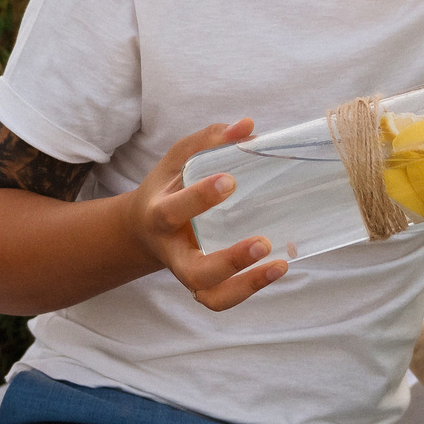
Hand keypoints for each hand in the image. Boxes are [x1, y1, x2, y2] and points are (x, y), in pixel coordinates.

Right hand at [130, 119, 288, 310]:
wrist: (144, 229)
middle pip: (193, 271)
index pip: (174, 210)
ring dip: (245, 286)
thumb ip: (209, 141)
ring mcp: (186, 272)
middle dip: (228, 261)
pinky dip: (249, 289)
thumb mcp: (179, 159)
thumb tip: (248, 125)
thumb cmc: (169, 187)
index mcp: (158, 214)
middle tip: (263, 242)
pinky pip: (223, 298)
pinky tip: (279, 267)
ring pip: (210, 296)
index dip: (200, 198)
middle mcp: (171, 251)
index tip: (230, 180)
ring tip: (279, 265)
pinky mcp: (203, 285)